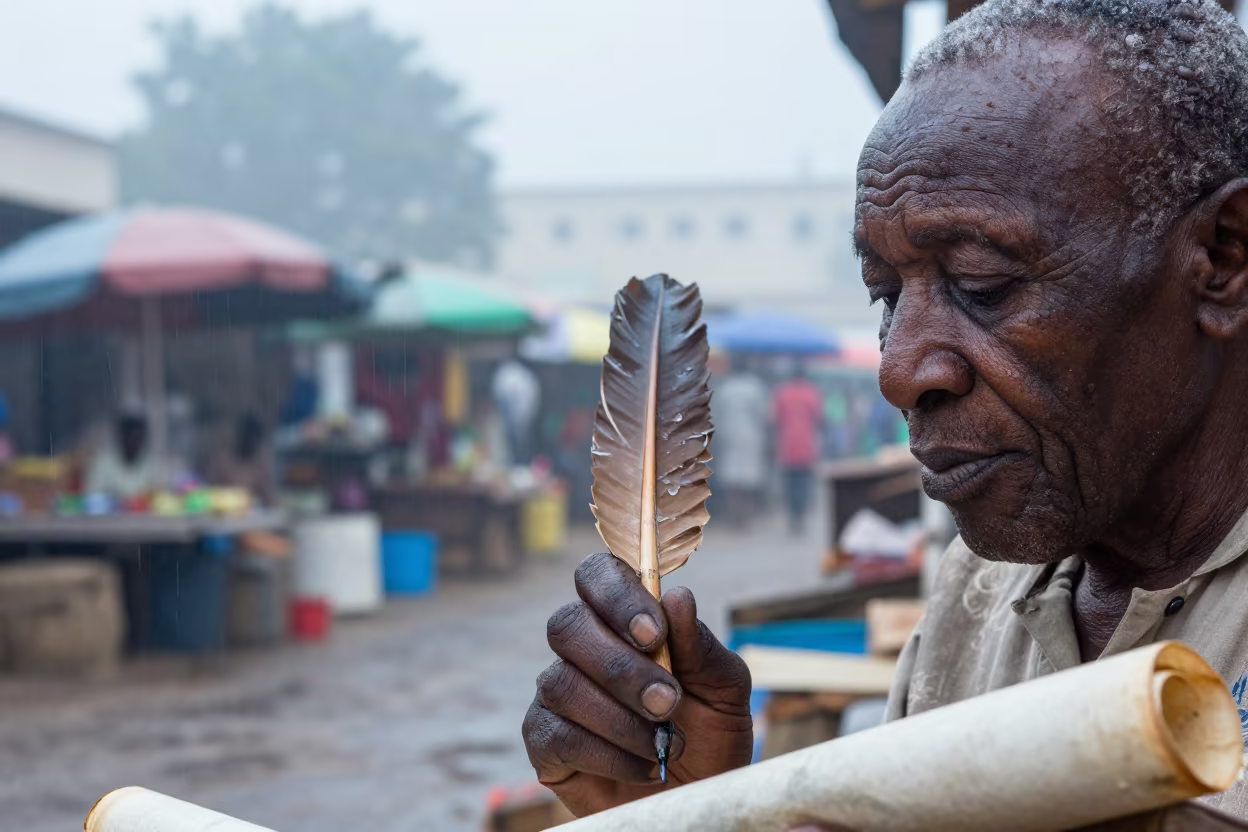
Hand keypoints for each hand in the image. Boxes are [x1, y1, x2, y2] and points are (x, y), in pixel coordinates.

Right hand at [522, 552, 753, 816]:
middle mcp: (583, 648)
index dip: (617, 595)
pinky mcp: (545, 741)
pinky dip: (608, 754)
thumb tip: (678, 598)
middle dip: (620, 667)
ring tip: (664, 744)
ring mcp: (558, 694)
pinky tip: (645, 767)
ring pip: (561, 683)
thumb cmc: (710, 734)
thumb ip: (702, 647)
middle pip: (567, 626)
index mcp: (623, 619)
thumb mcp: (724, 690)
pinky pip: (556, 735)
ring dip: (620, 718)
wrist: (698, 797)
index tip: (654, 634)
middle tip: (668, 702)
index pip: (596, 575)